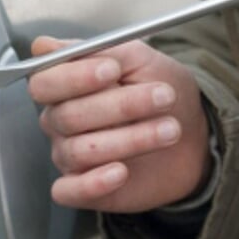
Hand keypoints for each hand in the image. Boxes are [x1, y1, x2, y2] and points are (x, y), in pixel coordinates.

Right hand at [27, 37, 210, 212]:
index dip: (74, 77)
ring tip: (169, 129)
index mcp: (66, 85)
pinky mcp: (83, 187)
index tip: (113, 70)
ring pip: (79, 150)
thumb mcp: (141, 60)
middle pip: (68, 116)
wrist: (193, 134)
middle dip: (121, 106)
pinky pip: (69, 191)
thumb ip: (100, 50)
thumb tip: (46, 46)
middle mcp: (61, 120)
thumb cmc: (161, 91)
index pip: (45, 82)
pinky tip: (120, 172)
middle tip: (163, 97)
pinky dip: (92, 183)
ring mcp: (69, 155)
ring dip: (130, 140)